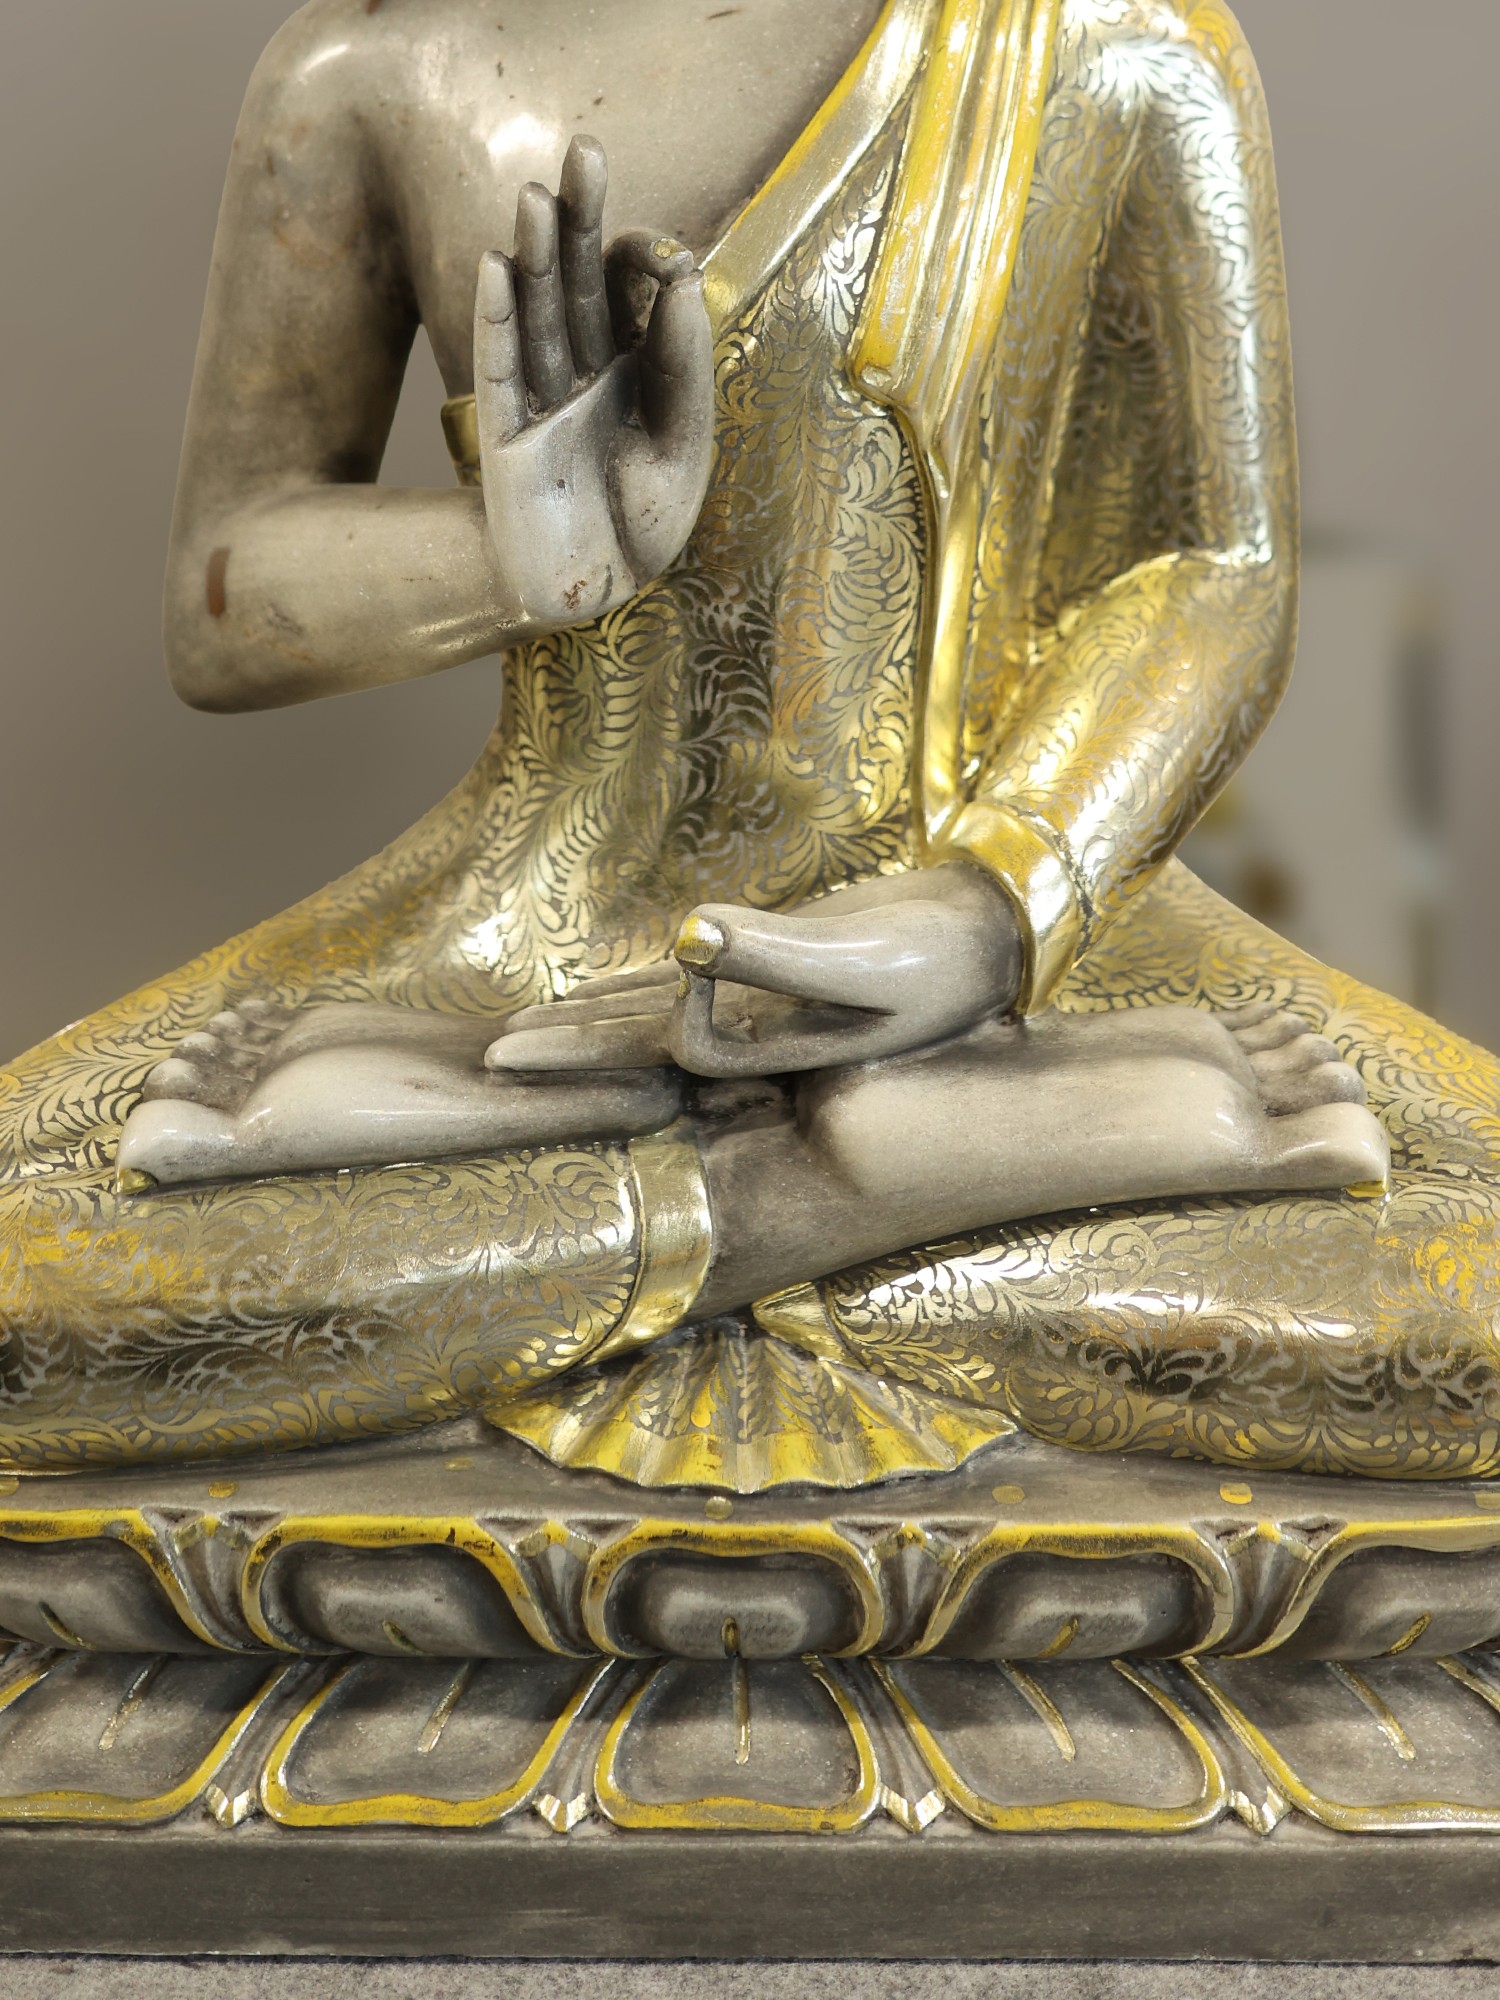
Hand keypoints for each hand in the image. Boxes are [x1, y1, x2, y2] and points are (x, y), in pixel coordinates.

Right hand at [476, 136, 714, 630]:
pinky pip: (499, 367)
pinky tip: (497, 264)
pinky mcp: (506, 436)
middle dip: (580, 221)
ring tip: (533, 195)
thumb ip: (686, 368)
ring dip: (534, 256)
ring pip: (537, 316)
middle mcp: (584, 374)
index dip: (640, 258)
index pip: (631, 296)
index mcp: (633, 373)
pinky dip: (497, 318)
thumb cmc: (642, 524)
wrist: (594, 594)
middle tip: (584, 149)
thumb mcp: (685, 446)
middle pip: (577, 284)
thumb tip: (685, 280)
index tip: (660, 245)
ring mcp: (541, 400)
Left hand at [485, 864, 1024, 1078]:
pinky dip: (634, 988)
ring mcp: (757, 1005)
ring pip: (652, 1022)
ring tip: (516, 1037)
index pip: (676, 1051)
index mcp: (772, 1048)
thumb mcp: (862, 957)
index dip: (647, 1021)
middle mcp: (755, 1037)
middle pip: (641, 1053)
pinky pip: (683, 985)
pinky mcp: (764, 968)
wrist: (989, 928)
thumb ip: (775, 952)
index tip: (677, 959)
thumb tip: (685, 932)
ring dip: (587, 1028)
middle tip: (487, 1065)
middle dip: (567, 1056)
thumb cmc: (939, 953)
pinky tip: (596, 991)